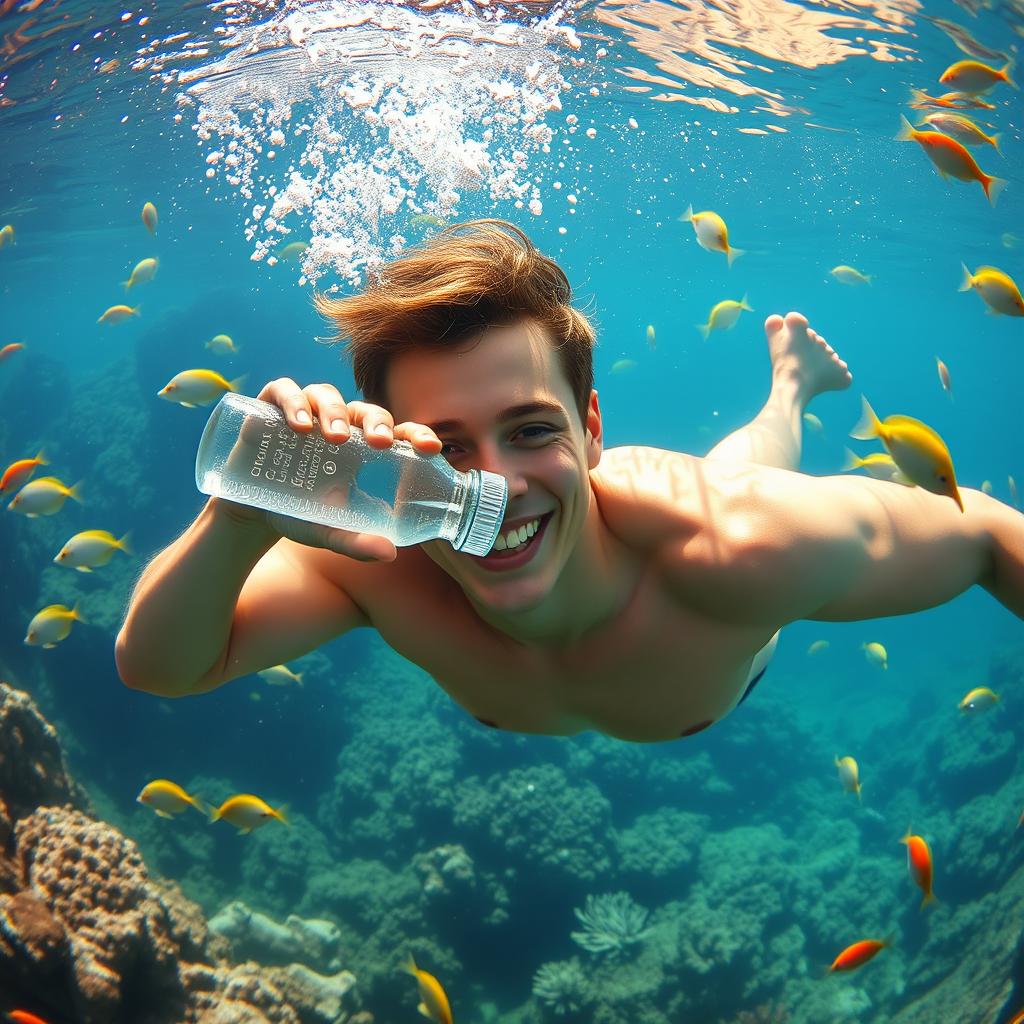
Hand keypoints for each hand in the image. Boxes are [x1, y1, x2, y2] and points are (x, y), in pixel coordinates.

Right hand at [231, 379, 443, 561]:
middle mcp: (338, 425)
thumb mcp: (329, 531)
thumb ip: (356, 543)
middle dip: (376, 422)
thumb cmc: (300, 515)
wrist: (250, 513)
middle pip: (365, 410)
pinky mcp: (270, 408)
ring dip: (334, 410)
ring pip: (327, 395)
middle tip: (379, 444)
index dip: (417, 433)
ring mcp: (305, 412)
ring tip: (332, 437)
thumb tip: (390, 555)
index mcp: (362, 449)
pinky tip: (298, 425)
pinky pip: (284, 390)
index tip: (432, 448)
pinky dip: (293, 401)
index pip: (396, 432)